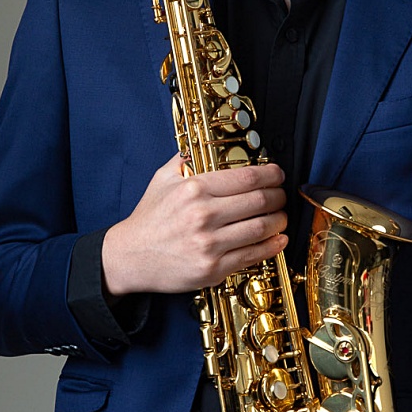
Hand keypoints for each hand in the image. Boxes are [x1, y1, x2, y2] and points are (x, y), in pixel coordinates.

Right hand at [101, 153, 287, 296]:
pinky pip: (252, 255)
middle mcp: (203, 215)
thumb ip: (185, 158)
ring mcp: (209, 244)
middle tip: (281, 195)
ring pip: (261, 228)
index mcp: (194, 189)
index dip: (271, 175)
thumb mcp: (162, 179)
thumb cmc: (148, 219)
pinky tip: (278, 239)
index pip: (247, 178)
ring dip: (279, 221)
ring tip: (281, 216)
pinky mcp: (212, 268)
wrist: (129, 257)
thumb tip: (204, 143)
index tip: (277, 174)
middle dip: (279, 197)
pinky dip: (272, 246)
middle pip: (259, 201)